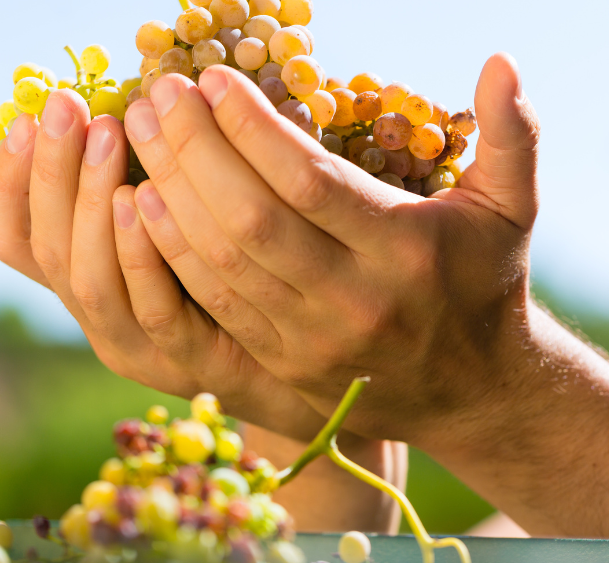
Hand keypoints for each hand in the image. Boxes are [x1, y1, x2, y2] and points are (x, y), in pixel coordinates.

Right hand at [0, 89, 325, 440]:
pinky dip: (142, 254)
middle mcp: (104, 322)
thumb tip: (135, 107)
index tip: (23, 119)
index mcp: (93, 288)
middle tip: (65, 109)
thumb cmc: (242, 282)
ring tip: (105, 138)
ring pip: (91, 280)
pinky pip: (155, 308)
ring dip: (92, 202)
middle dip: (52, 174)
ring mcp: (145, 348)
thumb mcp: (185, 233)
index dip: (14, 182)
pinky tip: (144, 201)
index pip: (24, 240)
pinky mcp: (193, 360)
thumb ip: (154, 191)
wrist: (299, 366)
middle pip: (51, 250)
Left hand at [124, 53, 539, 444]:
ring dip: (172, 191)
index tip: (212, 80)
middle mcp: (356, 302)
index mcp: (406, 253)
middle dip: (194, 150)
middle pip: (251, 220)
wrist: (475, 387)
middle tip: (159, 94)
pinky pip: (216, 304)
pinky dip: (174, 252)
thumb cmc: (487, 279)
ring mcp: (315, 342)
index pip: (310, 183)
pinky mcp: (287, 365)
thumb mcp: (513, 206)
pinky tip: (148, 202)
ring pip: (222, 262)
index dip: (251, 127)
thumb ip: (512, 133)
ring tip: (142, 133)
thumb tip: (502, 59)